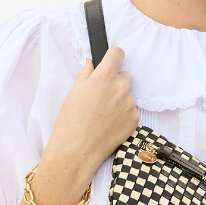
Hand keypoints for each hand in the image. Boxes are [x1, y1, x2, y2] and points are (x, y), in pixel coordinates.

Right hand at [42, 47, 138, 181]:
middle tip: (101, 96)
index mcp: (103, 77)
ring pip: (127, 95)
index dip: (113, 57)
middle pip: (125, 76)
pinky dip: (123, 115)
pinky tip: (109, 124)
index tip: (110, 63)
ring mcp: (130, 104)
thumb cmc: (70, 121)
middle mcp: (120, 88)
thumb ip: (85, 74)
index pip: (118, 54)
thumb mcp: (73, 92)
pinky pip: (131, 111)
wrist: (77, 151)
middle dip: (116, 82)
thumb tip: (90, 63)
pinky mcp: (135, 119)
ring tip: (103, 115)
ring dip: (119, 100)